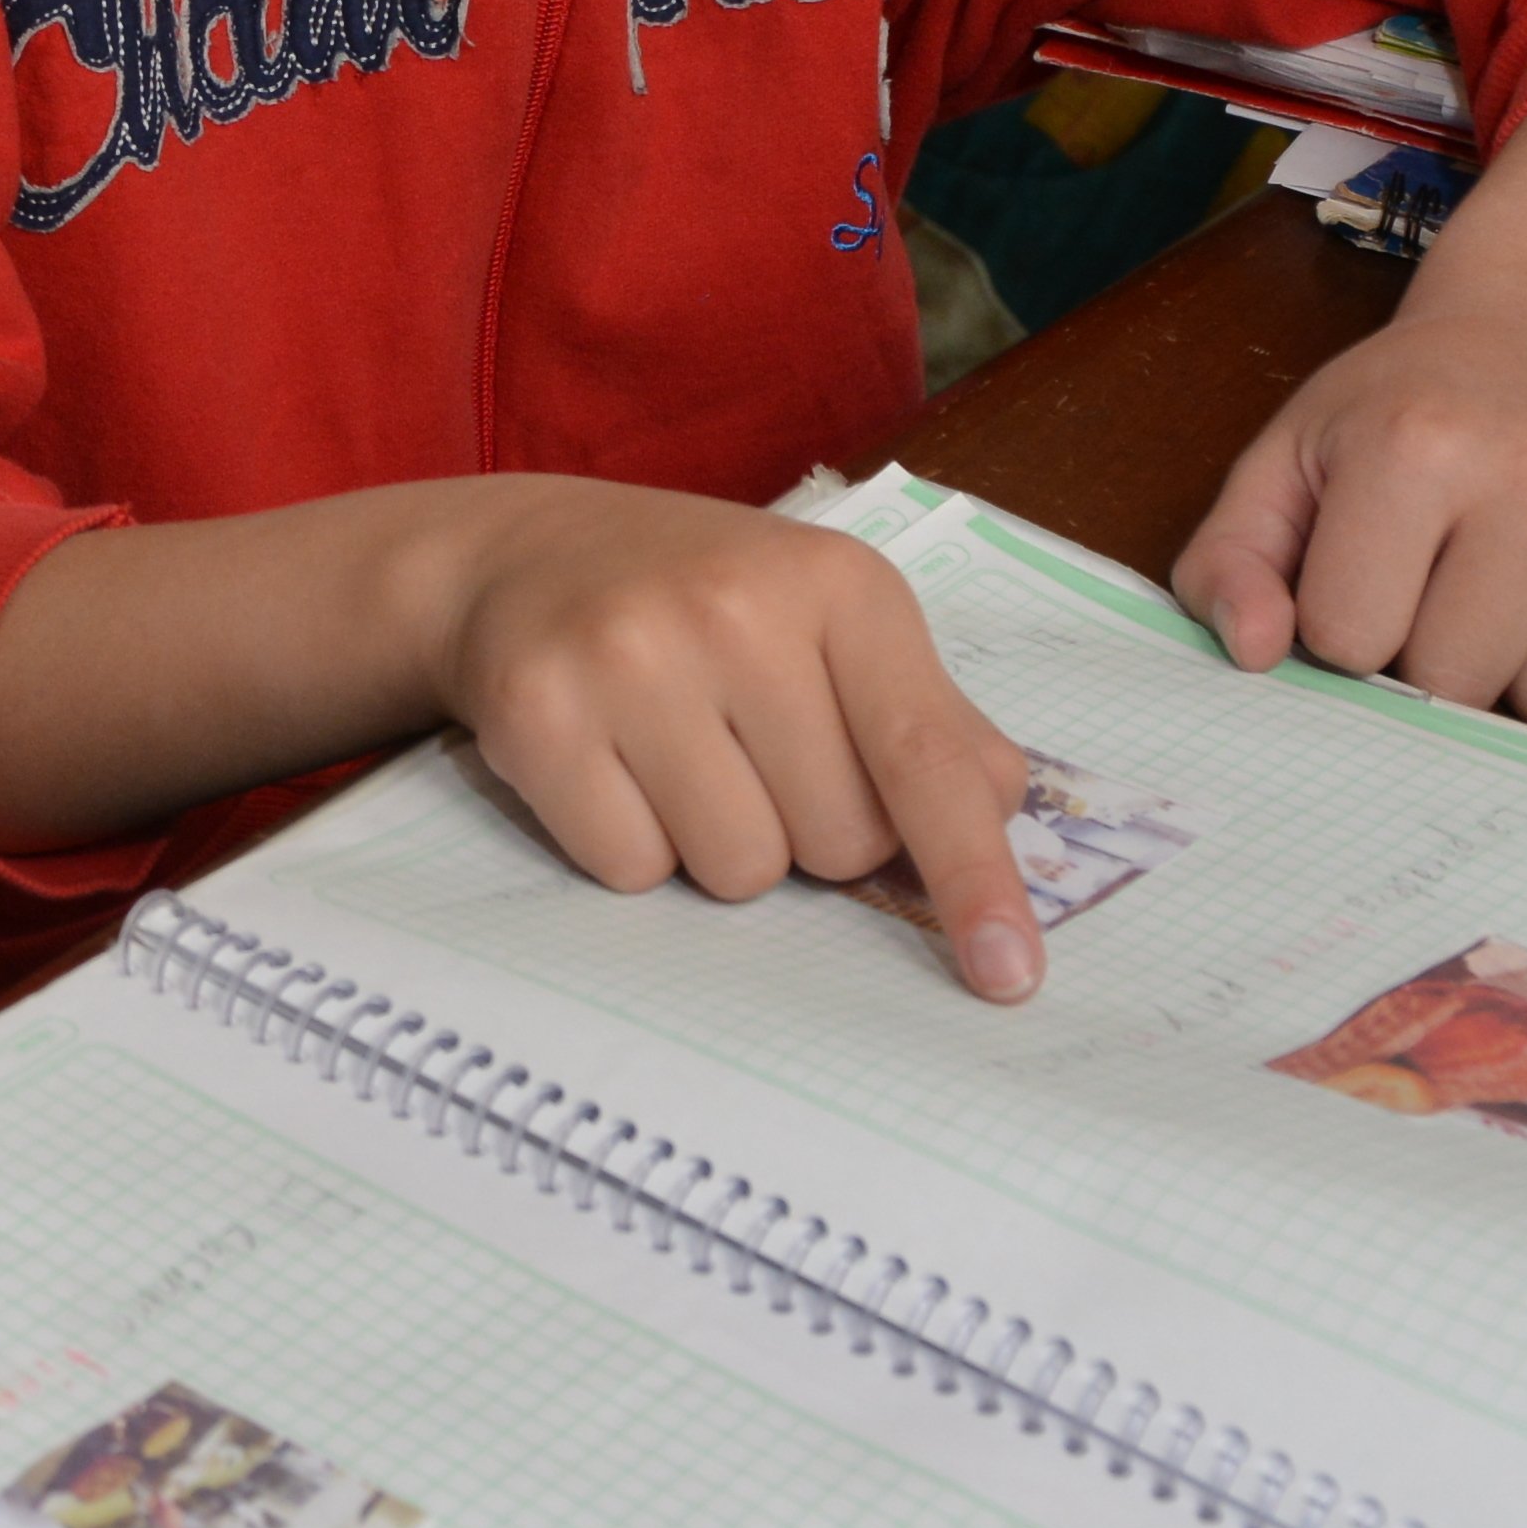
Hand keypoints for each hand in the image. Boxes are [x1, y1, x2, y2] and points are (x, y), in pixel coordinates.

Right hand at [415, 478, 1057, 1003]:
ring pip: (738, 870)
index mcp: (836, 585)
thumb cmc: (704, 601)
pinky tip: (611, 766)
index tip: (1009, 973)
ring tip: (678, 757)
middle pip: (836, 842)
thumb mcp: (830, 621)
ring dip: (719, 845)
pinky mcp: (538, 715)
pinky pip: (633, 871)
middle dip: (810, 832)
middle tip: (753, 754)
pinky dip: (632, 845)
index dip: (974, 873)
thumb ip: (926, 718)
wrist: (518, 554)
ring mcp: (628, 657)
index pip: (925, 757)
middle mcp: (734, 608)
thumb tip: (999, 808)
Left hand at [1175, 73, 1526, 725]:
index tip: (1362, 564)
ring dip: (1521, 673)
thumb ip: (1229, 565)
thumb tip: (1255, 653)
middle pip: (1458, 685)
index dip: (1343, 622)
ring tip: (1507, 583)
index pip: (1349, 641)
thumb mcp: (1282, 467)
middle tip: (1439, 574)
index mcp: (1414, 443)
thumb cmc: (1394, 417)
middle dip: (1430, 656)